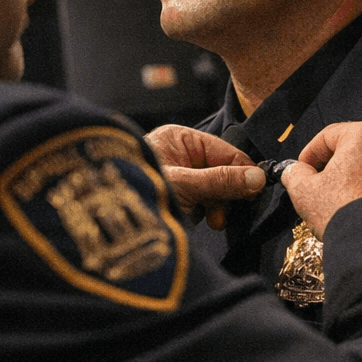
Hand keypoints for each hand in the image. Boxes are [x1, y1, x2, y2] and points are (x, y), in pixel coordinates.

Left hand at [145, 124, 265, 229]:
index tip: (257, 191)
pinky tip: (195, 220)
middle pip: (221, 170)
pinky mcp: (173, 195)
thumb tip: (259, 178)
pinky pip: (200, 200)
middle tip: (226, 212)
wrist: (102, 223)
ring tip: (209, 220)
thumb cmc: (138, 193)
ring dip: (214, 206)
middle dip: (226, 193)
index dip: (243, 172)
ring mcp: (176, 174)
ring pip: (212, 188)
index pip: (226, 151)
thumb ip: (222, 181)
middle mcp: (178, 153)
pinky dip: (202, 212)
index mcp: (180, 138)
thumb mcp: (186, 186)